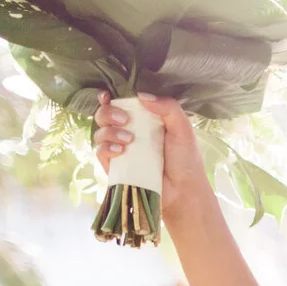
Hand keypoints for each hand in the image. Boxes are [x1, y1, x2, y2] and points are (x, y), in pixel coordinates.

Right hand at [93, 95, 211, 224]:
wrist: (184, 190)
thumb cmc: (186, 159)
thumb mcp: (182, 128)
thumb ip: (167, 107)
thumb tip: (141, 95)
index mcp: (143, 120)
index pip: (120, 104)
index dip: (109, 98)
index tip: (107, 95)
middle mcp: (128, 132)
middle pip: (104, 115)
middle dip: (109, 112)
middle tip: (125, 120)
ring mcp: (120, 150)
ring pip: (100, 133)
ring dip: (110, 132)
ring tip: (129, 140)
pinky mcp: (116, 167)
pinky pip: (100, 152)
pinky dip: (106, 148)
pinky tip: (120, 151)